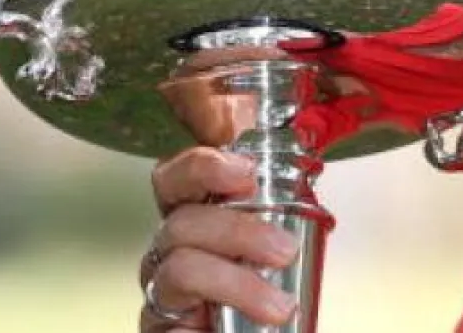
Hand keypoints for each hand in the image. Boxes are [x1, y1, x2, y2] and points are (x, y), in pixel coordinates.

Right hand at [139, 147, 301, 330]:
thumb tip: (303, 147)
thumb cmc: (267, 284)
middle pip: (182, 221)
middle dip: (238, 231)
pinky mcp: (159, 329)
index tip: (246, 171)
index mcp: (195, 214)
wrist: (265, 331)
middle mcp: (170, 248)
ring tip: (280, 306)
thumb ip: (281, 196)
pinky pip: (169, 323)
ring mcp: (161, 289)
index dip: (203, 166)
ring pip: (182, 268)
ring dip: (237, 283)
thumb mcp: (280, 234)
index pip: (176, 176)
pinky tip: (227, 326)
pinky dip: (200, 326)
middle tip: (284, 250)